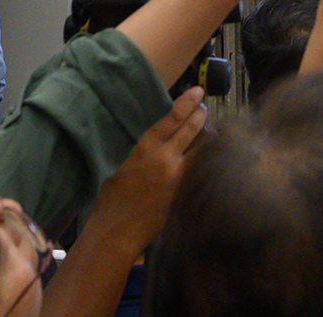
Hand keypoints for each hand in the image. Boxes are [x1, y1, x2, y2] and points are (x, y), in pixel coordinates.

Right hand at [89, 86, 207, 253]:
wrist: (117, 231)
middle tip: (205, 107)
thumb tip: (155, 141)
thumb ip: (141, 150)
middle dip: (201, 115)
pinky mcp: (183, 193)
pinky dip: (204, 160)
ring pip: (202, 149)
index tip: (198, 91)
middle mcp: (166, 158)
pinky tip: (209, 158)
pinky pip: (199, 170)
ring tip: (211, 130)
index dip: (187, 102)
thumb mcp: (121, 165)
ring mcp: (178, 177)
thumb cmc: (111, 199)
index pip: (173, 117)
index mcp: (146, 147)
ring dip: (207, 137)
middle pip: (192, 129)